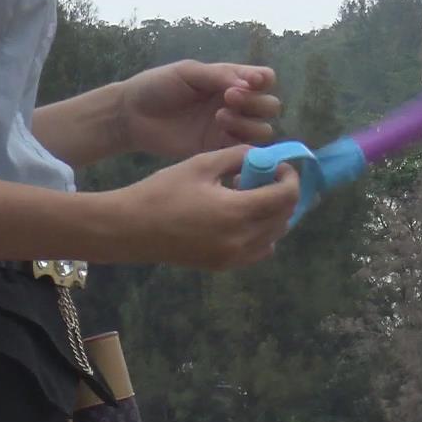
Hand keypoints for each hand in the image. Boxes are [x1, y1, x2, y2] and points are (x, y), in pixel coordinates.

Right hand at [110, 146, 297, 269]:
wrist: (131, 228)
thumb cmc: (163, 191)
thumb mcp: (201, 164)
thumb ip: (237, 156)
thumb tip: (262, 155)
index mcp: (237, 212)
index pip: (285, 197)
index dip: (290, 178)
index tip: (279, 166)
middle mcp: (241, 240)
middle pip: (284, 218)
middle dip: (282, 195)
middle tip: (265, 178)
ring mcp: (233, 257)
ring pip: (274, 236)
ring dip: (273, 215)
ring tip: (251, 197)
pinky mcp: (222, 266)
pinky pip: (258, 251)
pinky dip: (261, 234)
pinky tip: (241, 218)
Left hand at [119, 61, 280, 159]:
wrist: (133, 115)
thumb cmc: (158, 86)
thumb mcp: (188, 72)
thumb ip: (218, 76)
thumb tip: (248, 84)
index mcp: (230, 79)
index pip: (264, 79)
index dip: (263, 81)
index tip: (249, 83)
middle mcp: (235, 104)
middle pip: (269, 107)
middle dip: (254, 103)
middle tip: (227, 99)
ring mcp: (227, 128)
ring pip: (261, 130)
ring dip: (247, 122)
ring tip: (219, 118)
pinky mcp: (217, 149)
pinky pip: (242, 150)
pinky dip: (240, 143)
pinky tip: (220, 134)